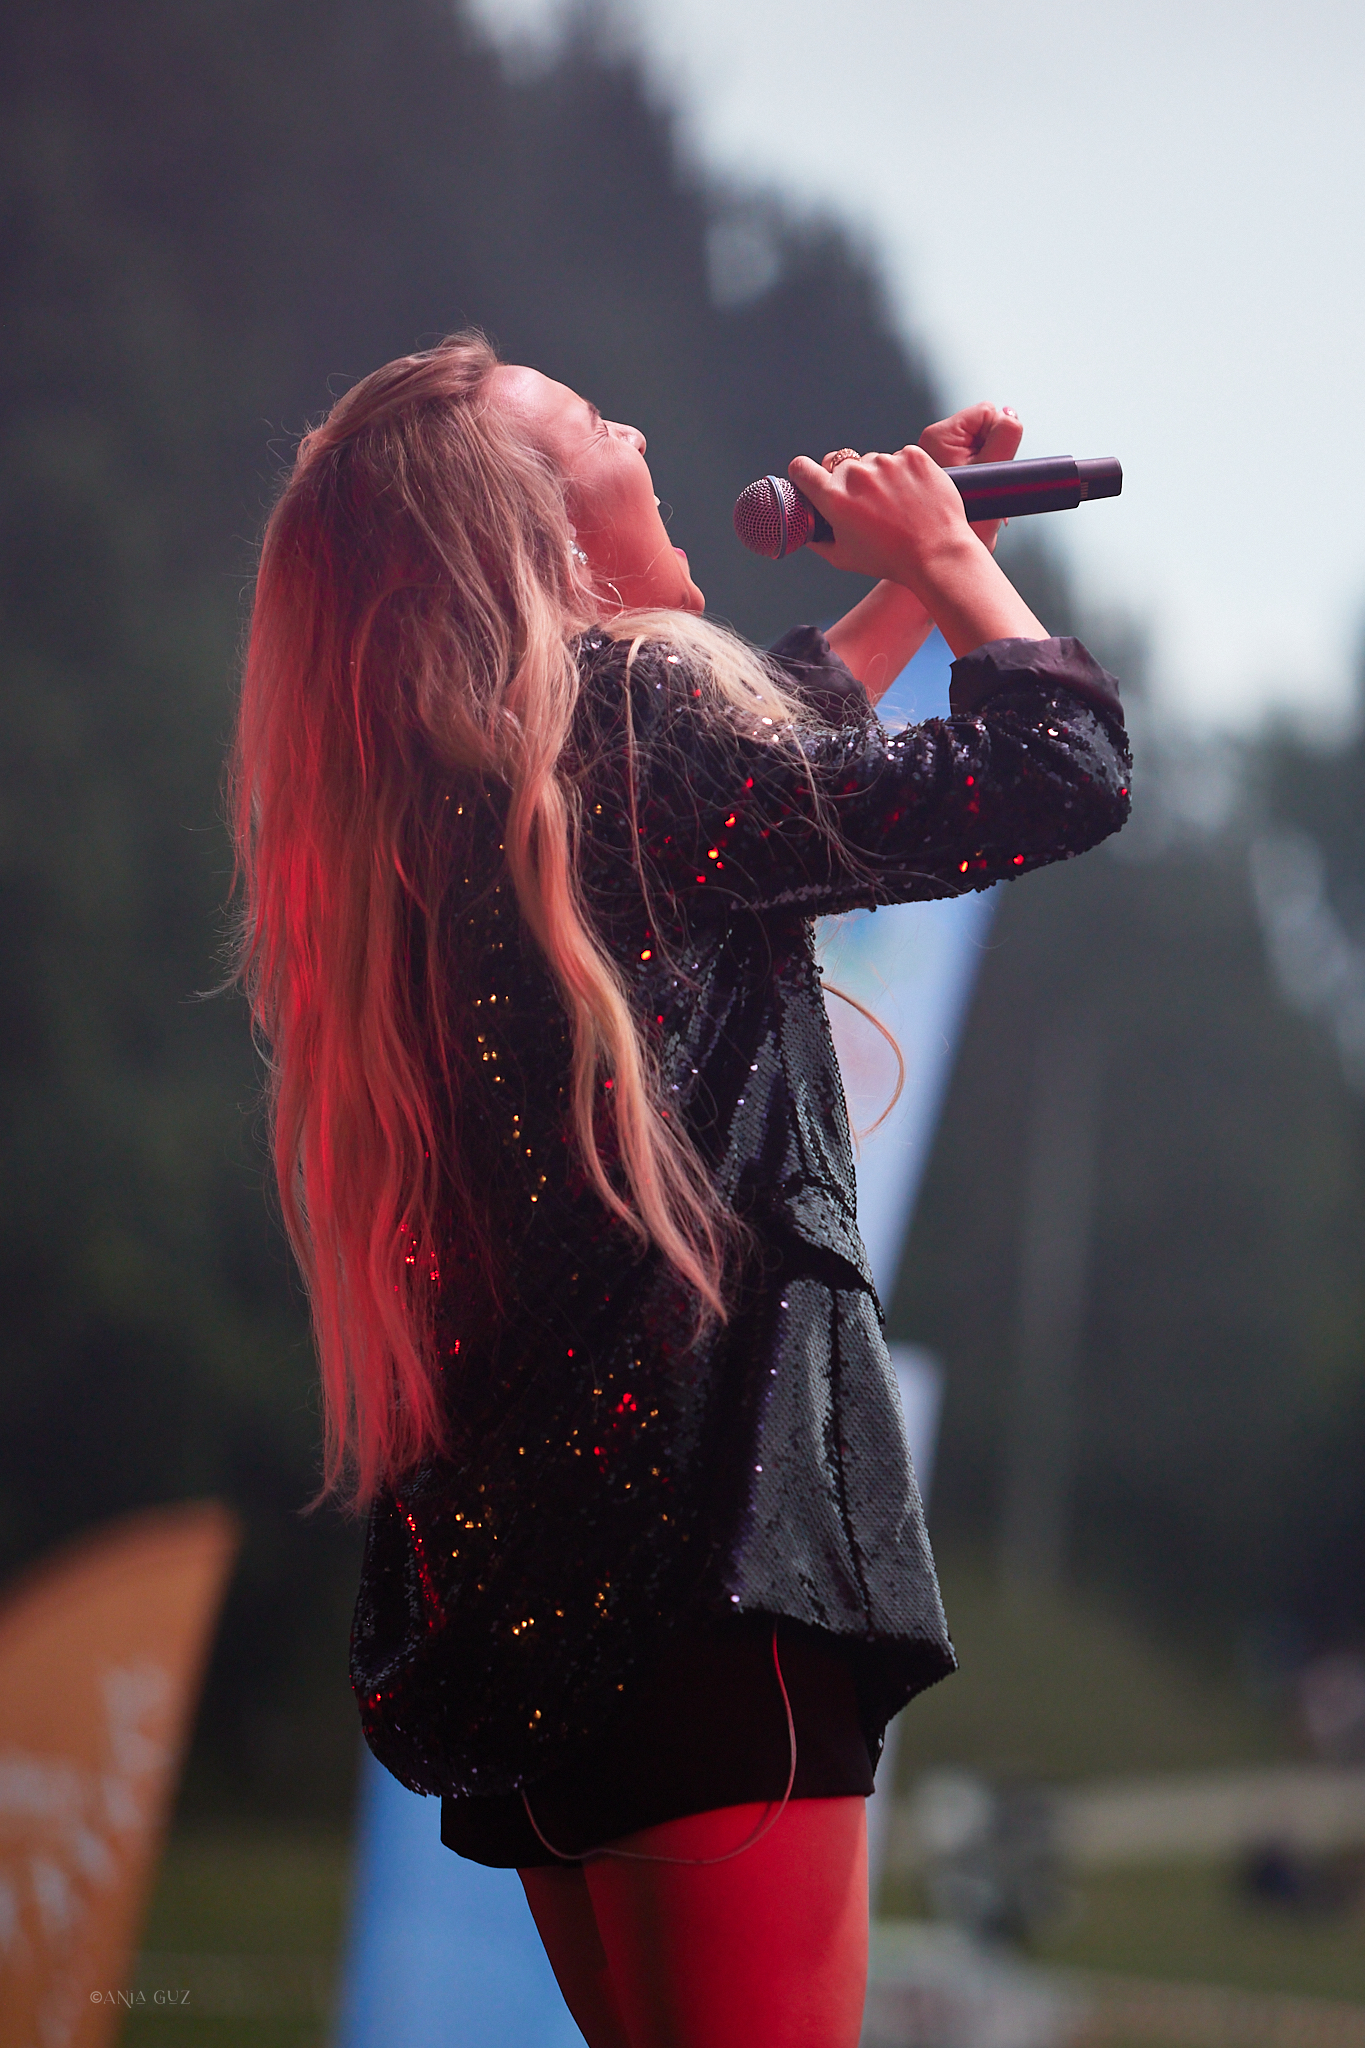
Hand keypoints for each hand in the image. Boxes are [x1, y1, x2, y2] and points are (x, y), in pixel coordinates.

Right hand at [788, 440, 1045, 658]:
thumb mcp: (844, 558)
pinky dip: (905, 471)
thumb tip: (807, 529)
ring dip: (880, 477)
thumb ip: (818, 540)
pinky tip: (913, 494)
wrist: (938, 554)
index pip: (802, 468)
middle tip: (870, 506)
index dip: (804, 473)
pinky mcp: (913, 455)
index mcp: (834, 498)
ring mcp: (886, 462)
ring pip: (873, 462)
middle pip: (842, 466)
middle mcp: (857, 474)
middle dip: (850, 483)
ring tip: (898, 505)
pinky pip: (900, 457)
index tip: (811, 478)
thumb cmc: (890, 560)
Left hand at [919, 401, 1021, 552]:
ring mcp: (931, 460)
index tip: (993, 466)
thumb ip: (1006, 436)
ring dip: (985, 467)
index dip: (1000, 436)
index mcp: (938, 436)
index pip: (986, 413)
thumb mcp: (996, 472)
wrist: (944, 558)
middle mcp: (930, 444)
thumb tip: (1008, 413)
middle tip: (985, 485)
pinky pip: (967, 462)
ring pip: (976, 446)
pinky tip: (971, 498)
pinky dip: (976, 478)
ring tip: (977, 495)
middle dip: (992, 453)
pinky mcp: (935, 474)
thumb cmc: (970, 522)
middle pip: (981, 429)